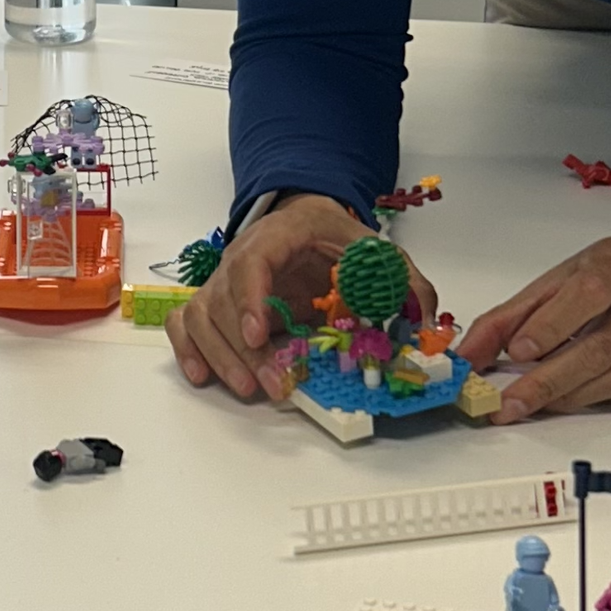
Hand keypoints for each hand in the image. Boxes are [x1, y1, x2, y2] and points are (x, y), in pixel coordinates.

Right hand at [166, 194, 430, 400]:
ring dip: (221, 357)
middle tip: (273, 385)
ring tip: (250, 389)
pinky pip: (186, 323)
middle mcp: (239, 257)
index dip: (251, 299)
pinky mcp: (215, 302)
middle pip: (225, 301)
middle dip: (246, 349)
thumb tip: (425, 319)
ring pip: (202, 317)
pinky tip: (202, 376)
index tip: (261, 335)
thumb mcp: (373, 250)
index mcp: (277, 236)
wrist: (305, 221)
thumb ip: (402, 281)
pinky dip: (188, 348)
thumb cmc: (332, 238)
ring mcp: (222, 281)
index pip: (251, 263)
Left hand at [462, 220, 610, 423]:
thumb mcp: (564, 276)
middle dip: (550, 380)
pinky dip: (600, 397)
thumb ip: (514, 314)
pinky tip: (574, 397)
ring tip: (534, 405)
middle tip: (511, 403)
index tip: (518, 351)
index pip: (589, 293)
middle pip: (602, 345)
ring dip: (572, 396)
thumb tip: (469, 354)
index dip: (553, 324)